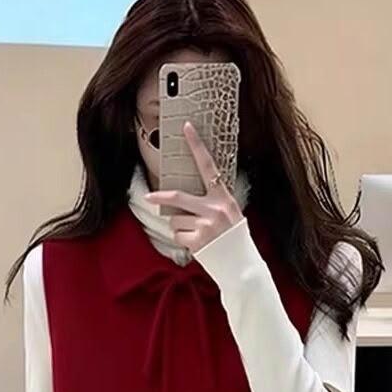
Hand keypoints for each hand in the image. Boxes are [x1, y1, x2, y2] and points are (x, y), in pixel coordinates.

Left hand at [142, 120, 242, 252]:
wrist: (242, 265)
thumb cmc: (234, 238)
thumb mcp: (230, 214)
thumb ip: (211, 203)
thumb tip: (179, 201)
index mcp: (223, 197)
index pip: (208, 165)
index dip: (196, 145)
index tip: (186, 127)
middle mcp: (214, 208)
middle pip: (178, 197)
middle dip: (160, 198)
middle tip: (149, 197)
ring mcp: (206, 225)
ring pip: (176, 221)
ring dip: (180, 228)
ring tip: (198, 235)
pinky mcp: (198, 241)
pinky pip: (178, 236)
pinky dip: (184, 241)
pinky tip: (198, 245)